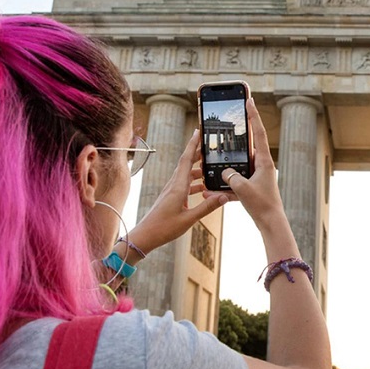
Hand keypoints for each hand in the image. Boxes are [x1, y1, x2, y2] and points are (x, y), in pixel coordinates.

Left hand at [126, 129, 228, 254]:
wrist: (145, 236)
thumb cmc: (163, 228)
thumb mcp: (189, 219)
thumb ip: (207, 207)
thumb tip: (224, 196)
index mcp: (178, 187)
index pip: (187, 160)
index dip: (193, 145)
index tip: (198, 132)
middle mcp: (174, 185)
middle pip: (186, 163)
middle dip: (197, 153)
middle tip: (209, 145)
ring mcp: (171, 191)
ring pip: (186, 174)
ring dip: (198, 168)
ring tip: (210, 167)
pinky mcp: (171, 198)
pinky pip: (184, 184)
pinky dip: (195, 183)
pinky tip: (203, 188)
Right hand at [204, 99, 287, 236]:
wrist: (270, 223)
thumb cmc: (262, 205)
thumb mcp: (243, 188)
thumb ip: (231, 176)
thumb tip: (224, 171)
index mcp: (264, 161)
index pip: (258, 133)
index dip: (253, 116)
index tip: (249, 100)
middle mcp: (261, 165)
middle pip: (246, 145)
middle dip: (236, 135)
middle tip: (230, 119)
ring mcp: (256, 175)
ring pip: (238, 164)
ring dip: (226, 164)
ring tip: (214, 158)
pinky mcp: (251, 186)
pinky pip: (235, 180)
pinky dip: (225, 184)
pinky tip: (210, 190)